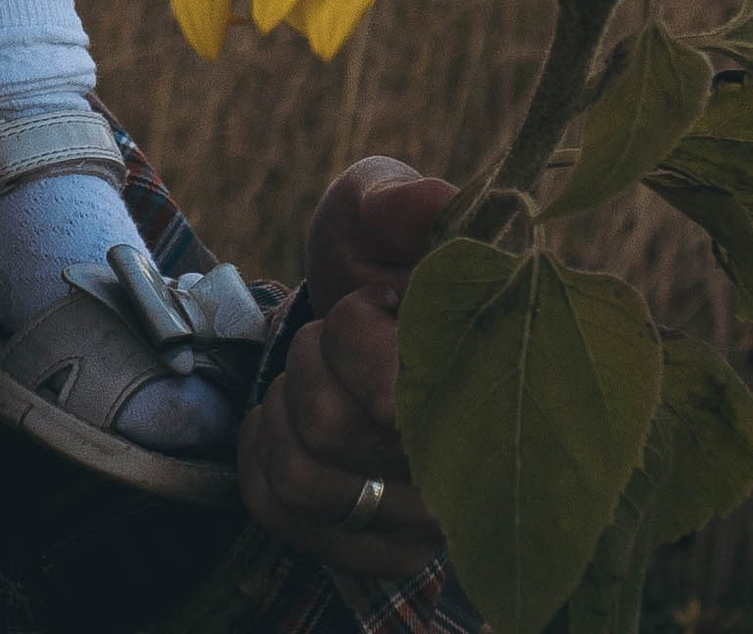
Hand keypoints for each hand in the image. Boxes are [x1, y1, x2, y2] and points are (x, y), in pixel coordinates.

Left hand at [239, 157, 452, 584]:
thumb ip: (397, 200)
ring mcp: (425, 527)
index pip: (396, 394)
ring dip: (283, 408)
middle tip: (340, 335)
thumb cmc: (381, 259)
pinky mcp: (377, 554)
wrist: (366, 324)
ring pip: (299, 475)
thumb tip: (429, 202)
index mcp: (490, 382)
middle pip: (330, 426)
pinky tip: (294, 421)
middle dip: (311, 360)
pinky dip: (262, 449)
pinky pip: (276, 506)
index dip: (361, 338)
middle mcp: (471, 477)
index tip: (377, 299)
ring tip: (320, 378)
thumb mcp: (382, 206)